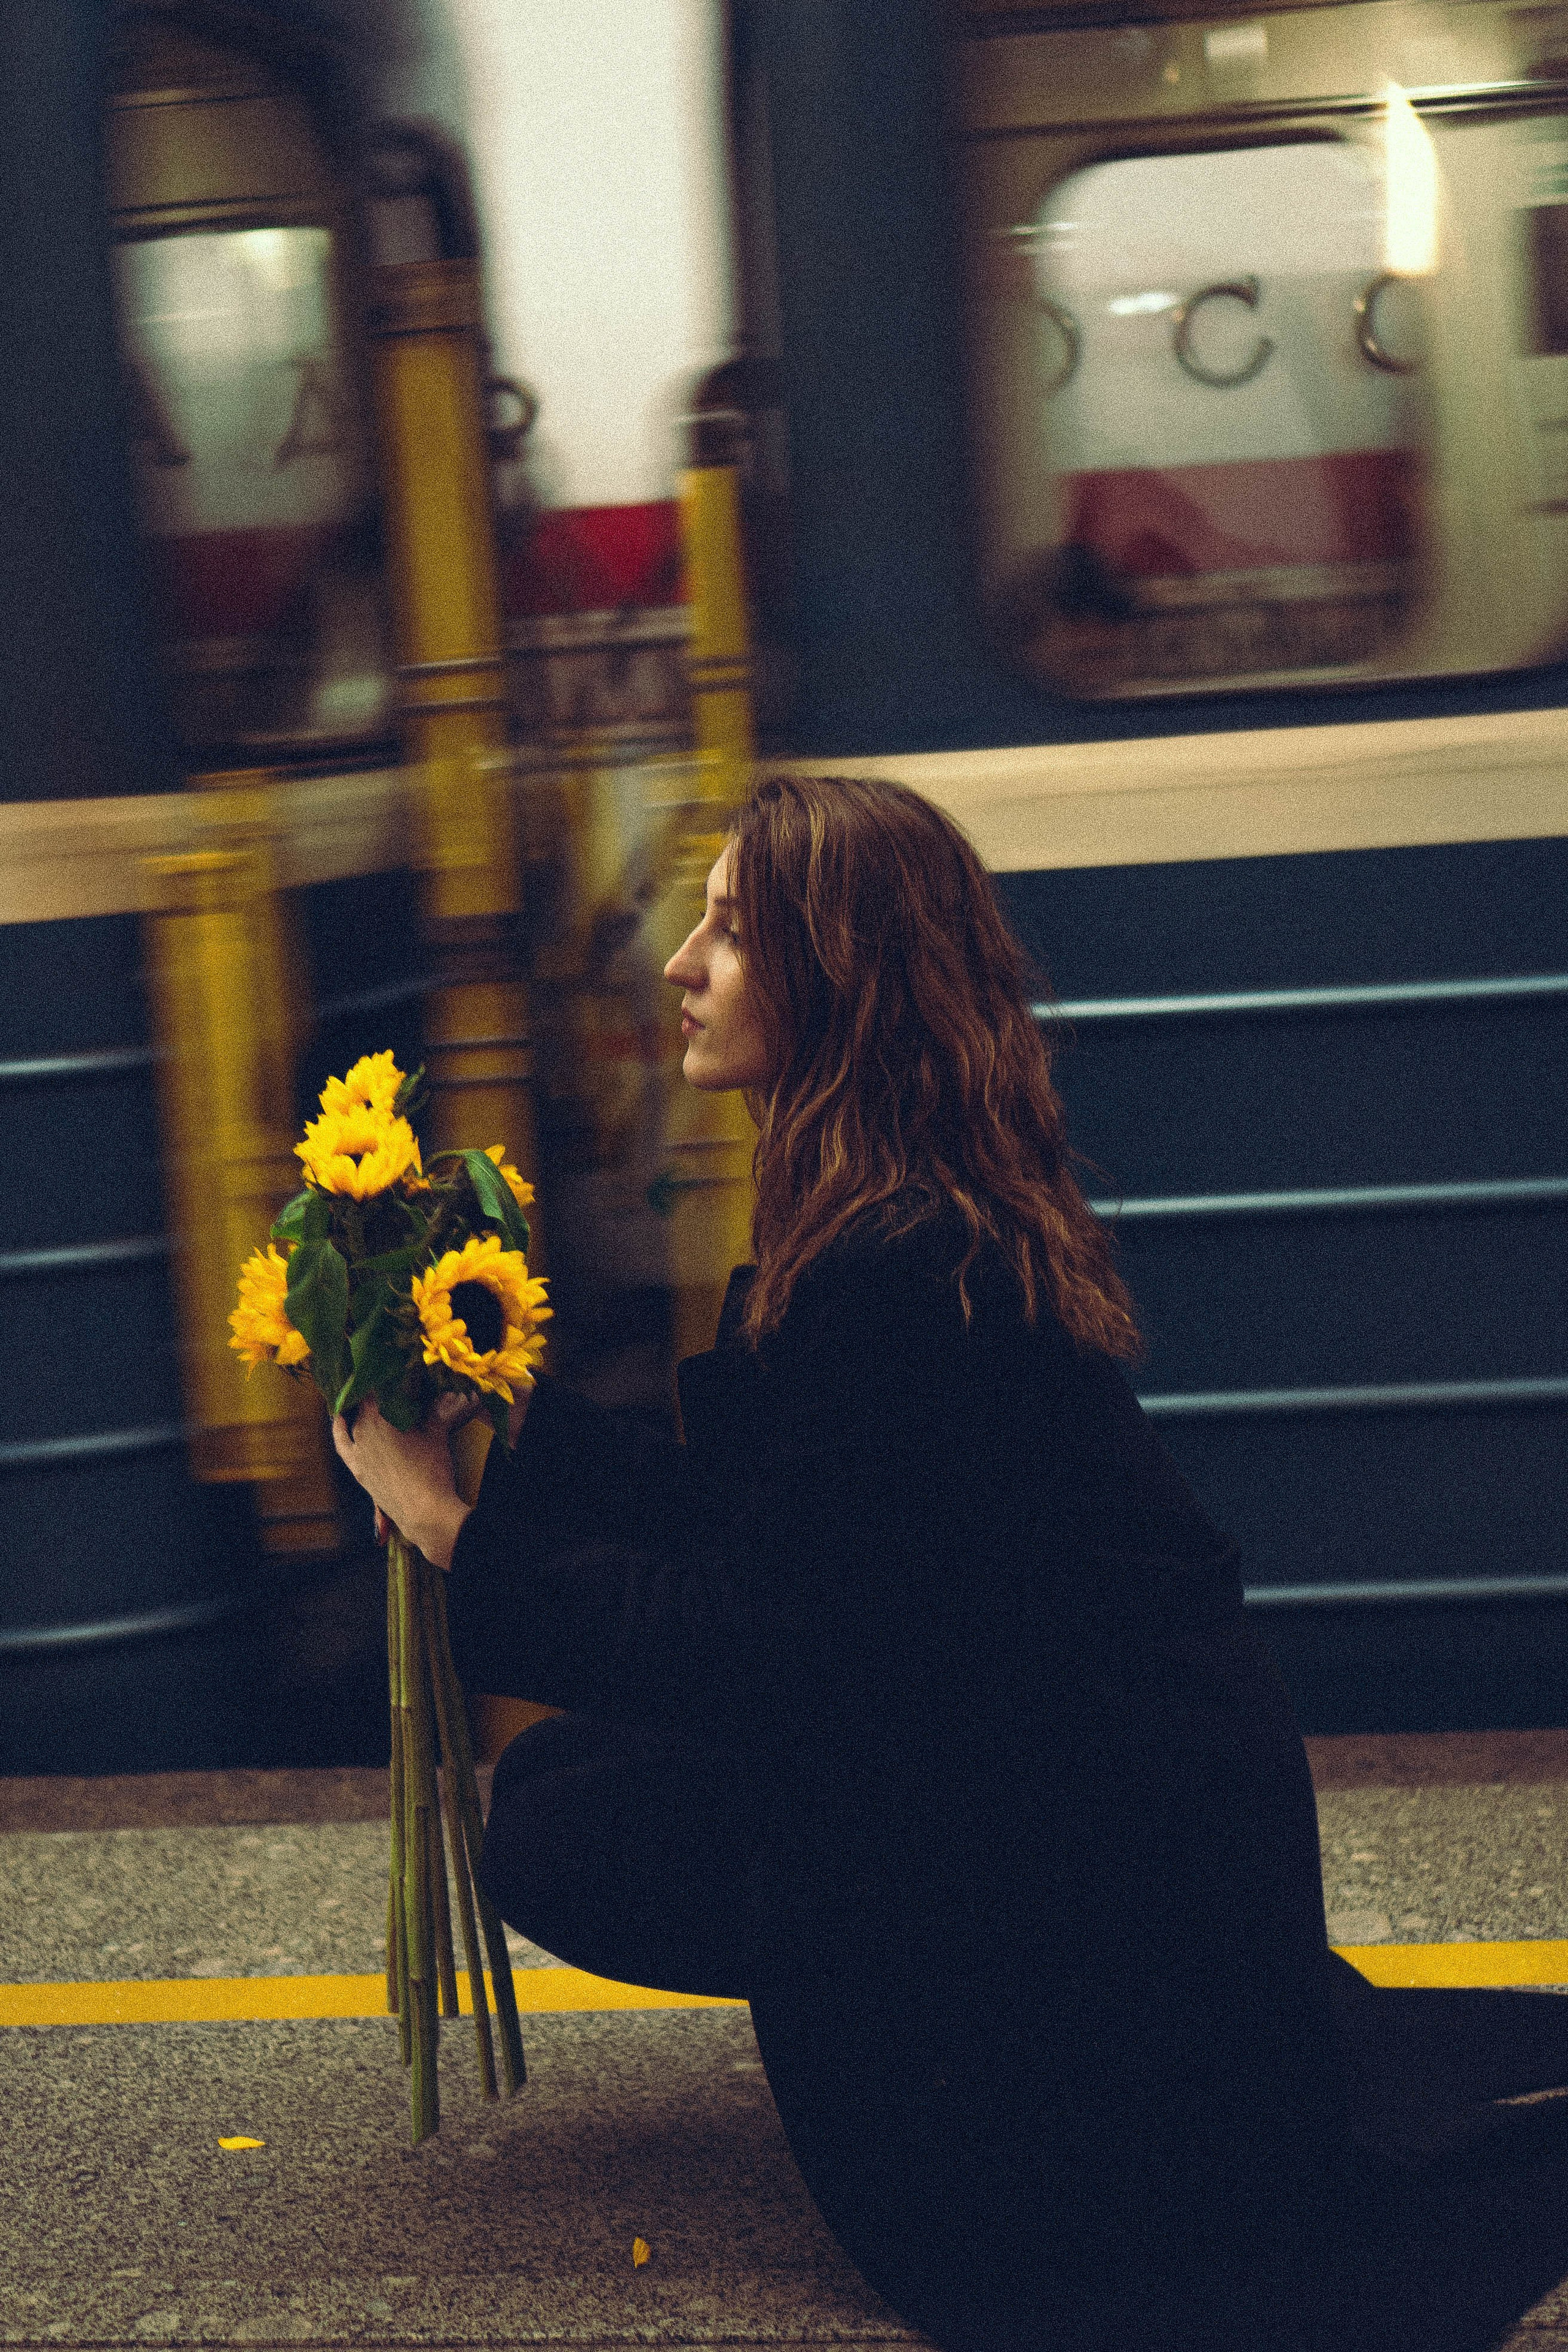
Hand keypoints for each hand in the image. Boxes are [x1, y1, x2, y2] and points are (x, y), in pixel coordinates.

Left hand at [332, 1393, 475, 1571]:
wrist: (424, 1512)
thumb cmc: (432, 1471)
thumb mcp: (437, 1435)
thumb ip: (435, 1411)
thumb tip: (444, 1393)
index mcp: (381, 1417)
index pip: (378, 1387)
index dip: (387, 1376)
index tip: (396, 1369)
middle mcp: (363, 1430)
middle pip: (366, 1403)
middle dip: (377, 1393)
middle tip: (392, 1386)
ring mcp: (358, 1451)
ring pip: (354, 1421)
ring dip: (361, 1408)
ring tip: (370, 1398)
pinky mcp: (357, 1470)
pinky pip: (342, 1444)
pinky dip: (340, 1430)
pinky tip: (340, 1420)